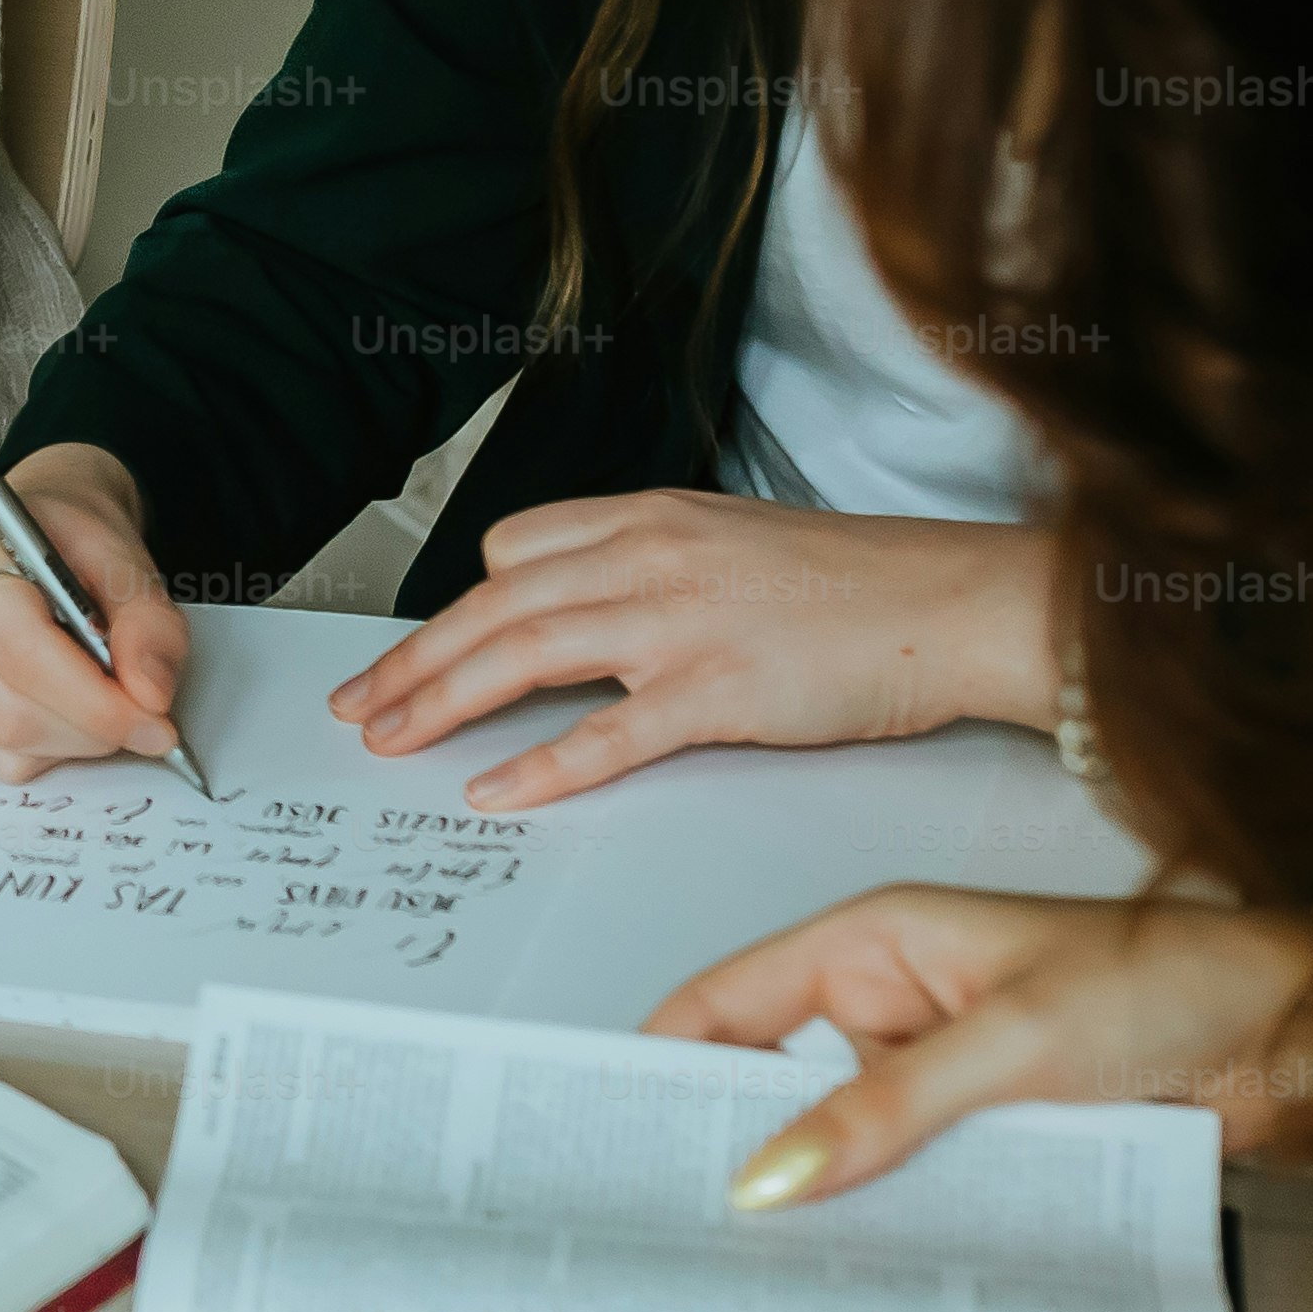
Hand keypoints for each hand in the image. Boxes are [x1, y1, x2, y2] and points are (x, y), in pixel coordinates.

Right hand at [0, 443, 193, 781]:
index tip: (152, 720)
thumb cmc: (70, 541)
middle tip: (142, 721)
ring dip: (69, 742)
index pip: (19, 645)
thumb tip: (149, 694)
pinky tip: (60, 711)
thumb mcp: (127, 562)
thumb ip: (148, 623)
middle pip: (3, 707)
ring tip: (101, 705)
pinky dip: (41, 751)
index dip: (91, 698)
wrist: (31, 532)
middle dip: (88, 729)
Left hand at [332, 495, 1055, 811]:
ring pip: (524, 656)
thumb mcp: (732, 540)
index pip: (514, 549)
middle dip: (411, 660)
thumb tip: (583, 602)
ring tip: (391, 742)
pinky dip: (541, 765)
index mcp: (648, 518)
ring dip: (442, 702)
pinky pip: (608, 733)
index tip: (416, 649)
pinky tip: (493, 793)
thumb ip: (651, 563)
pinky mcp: (721, 691)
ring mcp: (681, 623)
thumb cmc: (858, 583)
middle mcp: (649, 559)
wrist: (954, 601)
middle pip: (493, 606)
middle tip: (358, 705)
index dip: (461, 605)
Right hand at [650, 886, 1312, 1206]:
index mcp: (873, 943)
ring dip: (831, 1200)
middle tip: (684, 1224)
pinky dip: (901, 1222)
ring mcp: (945, 1074)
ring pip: (848, 1147)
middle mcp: (898, 1006)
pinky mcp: (995, 1133)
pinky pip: (918, 1183)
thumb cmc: (1181, 978)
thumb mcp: (1014, 1040)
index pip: (726, 1000)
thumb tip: (770, 1172)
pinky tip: (884, 1264)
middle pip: (776, 1083)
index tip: (611, 1129)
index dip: (660, 1058)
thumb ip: (886, 1107)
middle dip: (736, 1148)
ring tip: (782, 1261)